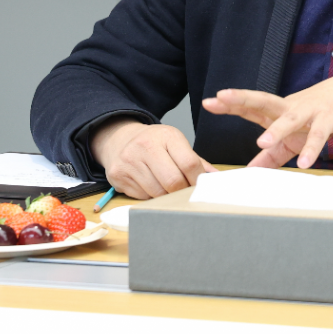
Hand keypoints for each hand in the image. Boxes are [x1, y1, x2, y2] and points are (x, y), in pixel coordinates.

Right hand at [90, 119, 215, 199]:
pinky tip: (150, 186)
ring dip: (166, 196)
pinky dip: (150, 197)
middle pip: (173, 181)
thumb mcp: (176, 143)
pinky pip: (142, 197)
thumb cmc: (154, 143)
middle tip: (184, 192)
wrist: (120, 139)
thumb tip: (215, 179)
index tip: (199, 186)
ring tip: (167, 188)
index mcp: (167, 136)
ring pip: (157, 193)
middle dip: (182, 191)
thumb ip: (195, 161)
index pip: (189, 163)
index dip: (197, 179)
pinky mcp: (117, 175)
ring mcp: (129, 161)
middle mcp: (145, 146)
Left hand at [200, 71, 332, 168]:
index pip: (250, 105)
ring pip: (290, 119)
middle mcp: (289, 107)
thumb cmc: (315, 115)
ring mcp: (309, 111)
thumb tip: (250, 173)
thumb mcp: (290, 138)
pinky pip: (318, 135)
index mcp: (277, 110)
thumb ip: (270, 156)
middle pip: (262, 100)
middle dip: (242, 99)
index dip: (230, 103)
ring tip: (261, 142)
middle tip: (221, 97)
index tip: (208, 102)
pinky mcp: (328, 119)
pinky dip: (312, 149)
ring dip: (276, 130)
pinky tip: (304, 164)